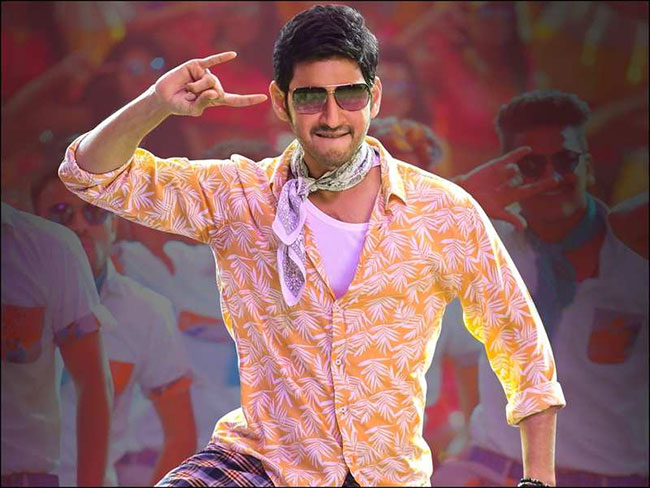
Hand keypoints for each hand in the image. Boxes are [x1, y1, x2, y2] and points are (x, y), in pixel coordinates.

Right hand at [153, 51, 267, 116]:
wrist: (164, 96)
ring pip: (209, 79)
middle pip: (217, 88)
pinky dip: (222, 58)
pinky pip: (212, 61)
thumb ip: (204, 103)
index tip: (263, 98)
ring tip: (186, 88)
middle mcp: (214, 85)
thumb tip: (214, 91)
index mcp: (217, 98)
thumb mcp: (193, 110)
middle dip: (201, 93)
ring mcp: (206, 74)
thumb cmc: (179, 105)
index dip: (249, 99)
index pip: (236, 100)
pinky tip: (234, 55)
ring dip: (195, 87)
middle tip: (189, 95)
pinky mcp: (197, 65)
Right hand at [453, 147, 560, 229]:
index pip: (532, 189)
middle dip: (526, 180)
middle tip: (526, 183)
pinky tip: (528, 149)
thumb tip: (525, 227)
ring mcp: (505, 174)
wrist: (463, 192)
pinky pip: (511, 157)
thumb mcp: (495, 212)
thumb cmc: (478, 205)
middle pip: (524, 179)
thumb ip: (510, 217)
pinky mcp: (497, 164)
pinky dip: (519, 153)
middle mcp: (511, 184)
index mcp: (513, 196)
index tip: (557, 181)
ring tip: (500, 177)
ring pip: (516, 170)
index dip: (544, 185)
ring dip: (511, 172)